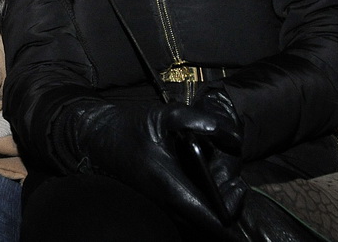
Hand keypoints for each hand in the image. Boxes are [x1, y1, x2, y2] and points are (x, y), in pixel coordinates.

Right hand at [60, 98, 244, 237]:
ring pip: (203, 218)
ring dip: (218, 199)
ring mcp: (166, 205)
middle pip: (213, 223)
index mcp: (171, 187)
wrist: (100, 138)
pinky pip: (193, 210)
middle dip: (229, 200)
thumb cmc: (129, 127)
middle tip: (231, 173)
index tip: (237, 183)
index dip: (233, 206)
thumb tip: (232, 137)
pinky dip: (206, 197)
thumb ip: (197, 120)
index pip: (214, 220)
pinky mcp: (163, 200)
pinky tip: (203, 171)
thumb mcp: (164, 115)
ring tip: (218, 170)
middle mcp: (170, 203)